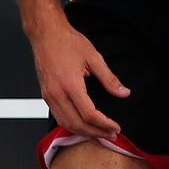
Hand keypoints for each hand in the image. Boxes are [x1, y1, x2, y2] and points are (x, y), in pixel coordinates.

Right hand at [32, 14, 129, 136]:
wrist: (46, 34)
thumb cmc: (67, 42)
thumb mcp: (94, 57)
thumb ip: (109, 78)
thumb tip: (123, 93)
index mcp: (70, 85)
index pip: (89, 115)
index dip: (104, 124)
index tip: (116, 127)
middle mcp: (57, 93)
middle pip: (77, 124)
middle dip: (96, 133)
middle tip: (111, 135)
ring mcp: (49, 96)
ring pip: (65, 124)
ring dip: (83, 133)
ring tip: (99, 134)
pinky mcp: (46, 95)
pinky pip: (58, 117)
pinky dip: (71, 125)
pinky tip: (82, 126)